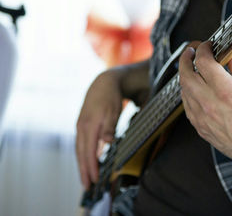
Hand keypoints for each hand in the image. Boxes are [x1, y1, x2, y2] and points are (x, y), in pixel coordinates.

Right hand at [76, 70, 122, 188]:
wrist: (103, 83)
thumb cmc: (110, 97)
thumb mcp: (113, 111)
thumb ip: (110, 127)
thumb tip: (107, 142)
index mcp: (90, 125)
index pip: (90, 151)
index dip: (91, 166)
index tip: (94, 179)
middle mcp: (82, 127)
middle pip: (81, 153)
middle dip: (84, 170)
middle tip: (87, 186)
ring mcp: (80, 126)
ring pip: (80, 149)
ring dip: (82, 164)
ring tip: (86, 177)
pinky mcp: (82, 124)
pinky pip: (81, 143)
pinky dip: (83, 154)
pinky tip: (87, 160)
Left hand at [179, 42, 231, 177]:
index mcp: (225, 91)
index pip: (203, 62)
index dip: (202, 49)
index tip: (206, 45)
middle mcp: (209, 104)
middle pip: (185, 74)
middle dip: (186, 59)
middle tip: (191, 52)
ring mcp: (202, 118)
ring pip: (183, 90)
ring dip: (185, 76)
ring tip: (193, 69)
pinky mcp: (200, 128)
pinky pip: (187, 106)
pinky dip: (188, 93)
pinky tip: (195, 89)